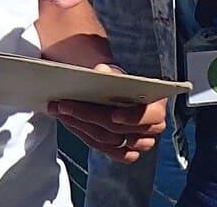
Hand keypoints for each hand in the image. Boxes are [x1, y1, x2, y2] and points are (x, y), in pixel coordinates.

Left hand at [48, 72, 165, 162]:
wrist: (102, 78)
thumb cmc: (109, 72)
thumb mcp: (109, 65)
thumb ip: (108, 69)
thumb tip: (103, 71)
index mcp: (155, 101)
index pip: (152, 115)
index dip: (134, 117)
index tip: (114, 116)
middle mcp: (150, 125)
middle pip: (122, 130)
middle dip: (90, 117)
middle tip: (65, 105)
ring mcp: (137, 139)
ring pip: (111, 141)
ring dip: (82, 127)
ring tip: (61, 110)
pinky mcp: (123, 149)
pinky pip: (107, 150)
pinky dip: (86, 136)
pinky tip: (70, 122)